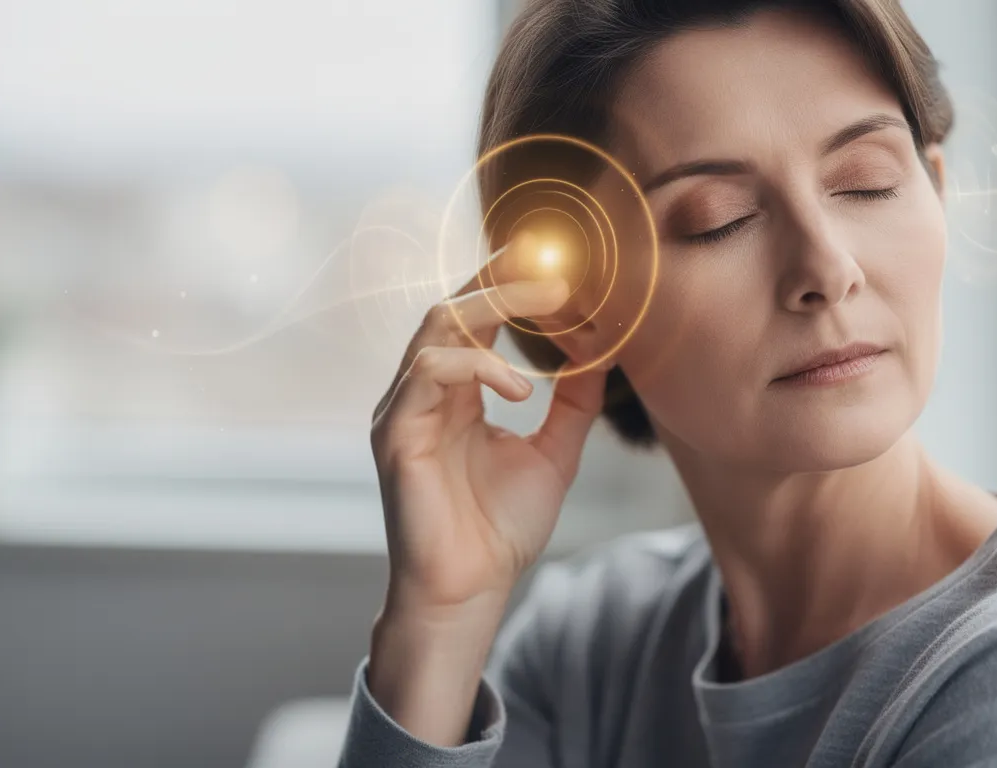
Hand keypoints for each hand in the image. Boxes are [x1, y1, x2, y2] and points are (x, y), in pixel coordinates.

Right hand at [369, 245, 611, 612]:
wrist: (471, 590)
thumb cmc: (501, 529)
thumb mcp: (554, 453)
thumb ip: (573, 402)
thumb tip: (601, 349)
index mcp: (457, 392)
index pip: (477, 318)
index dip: (513, 284)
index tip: (563, 264)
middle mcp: (424, 391)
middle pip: (455, 306)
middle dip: (506, 278)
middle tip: (559, 266)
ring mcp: (405, 408)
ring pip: (437, 326)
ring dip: (495, 305)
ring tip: (553, 301)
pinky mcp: (395, 432)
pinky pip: (428, 372)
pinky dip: (477, 367)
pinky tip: (520, 388)